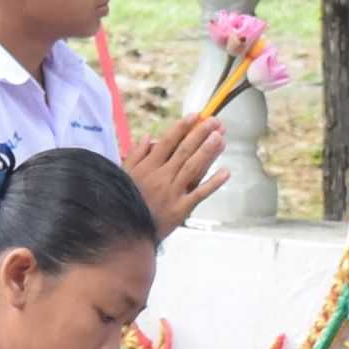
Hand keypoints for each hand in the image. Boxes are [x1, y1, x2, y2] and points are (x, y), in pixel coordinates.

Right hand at [129, 112, 230, 230]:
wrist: (123, 233)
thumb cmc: (123, 202)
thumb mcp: (123, 176)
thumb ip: (136, 155)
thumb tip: (149, 136)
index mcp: (148, 167)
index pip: (168, 142)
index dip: (183, 128)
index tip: (196, 115)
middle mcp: (161, 177)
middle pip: (184, 151)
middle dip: (200, 134)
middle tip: (215, 121)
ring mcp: (172, 193)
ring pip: (192, 168)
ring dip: (207, 152)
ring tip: (220, 137)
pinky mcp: (180, 210)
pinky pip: (199, 194)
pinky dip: (213, 183)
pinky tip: (226, 172)